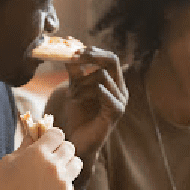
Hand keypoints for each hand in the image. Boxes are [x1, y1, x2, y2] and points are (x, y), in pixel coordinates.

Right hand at [0, 126, 82, 189]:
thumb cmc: (3, 188)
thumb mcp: (9, 161)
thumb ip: (25, 145)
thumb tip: (34, 133)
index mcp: (38, 153)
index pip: (57, 134)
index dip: (52, 136)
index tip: (48, 141)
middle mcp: (53, 165)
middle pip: (69, 147)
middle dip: (60, 149)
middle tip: (51, 156)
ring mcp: (62, 181)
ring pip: (76, 163)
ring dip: (68, 163)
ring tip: (56, 169)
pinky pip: (71, 182)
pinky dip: (63, 182)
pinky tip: (50, 188)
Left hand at [58, 47, 127, 174]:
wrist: (77, 141)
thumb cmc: (78, 115)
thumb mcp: (75, 88)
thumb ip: (75, 71)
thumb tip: (69, 50)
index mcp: (113, 81)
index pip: (109, 57)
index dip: (93, 51)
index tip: (74, 49)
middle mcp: (120, 89)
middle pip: (113, 61)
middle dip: (93, 56)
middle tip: (76, 56)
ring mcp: (120, 101)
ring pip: (106, 77)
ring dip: (85, 82)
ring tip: (72, 94)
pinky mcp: (116, 114)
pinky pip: (111, 97)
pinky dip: (99, 91)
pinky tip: (87, 92)